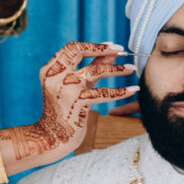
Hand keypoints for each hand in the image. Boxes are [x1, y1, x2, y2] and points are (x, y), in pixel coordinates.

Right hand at [0, 43, 136, 167]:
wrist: (51, 137)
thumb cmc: (65, 109)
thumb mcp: (75, 85)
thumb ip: (91, 67)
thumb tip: (110, 51)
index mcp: (51, 69)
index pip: (72, 48)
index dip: (93, 45)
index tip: (112, 45)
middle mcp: (55, 76)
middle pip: (79, 51)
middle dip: (102, 49)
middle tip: (121, 50)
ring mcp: (65, 89)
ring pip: (94, 71)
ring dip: (116, 69)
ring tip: (131, 68)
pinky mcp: (76, 103)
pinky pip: (103, 93)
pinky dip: (120, 91)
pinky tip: (132, 90)